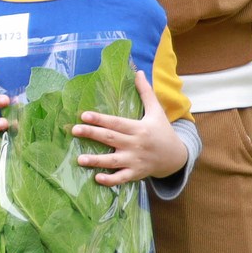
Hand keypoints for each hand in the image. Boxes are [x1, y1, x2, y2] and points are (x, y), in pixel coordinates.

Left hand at [74, 71, 185, 185]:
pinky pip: (122, 178)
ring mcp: (136, 160)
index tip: (83, 115)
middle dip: (92, 134)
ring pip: (114, 161)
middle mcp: (136, 144)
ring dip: (96, 161)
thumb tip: (138, 71)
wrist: (177, 157)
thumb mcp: (156, 111)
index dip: (100, 119)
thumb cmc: (162, 131)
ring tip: (79, 159)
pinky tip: (96, 178)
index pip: (116, 122)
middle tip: (74, 130)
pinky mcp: (136, 173)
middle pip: (111, 139)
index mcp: (139, 128)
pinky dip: (110, 180)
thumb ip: (145, 92)